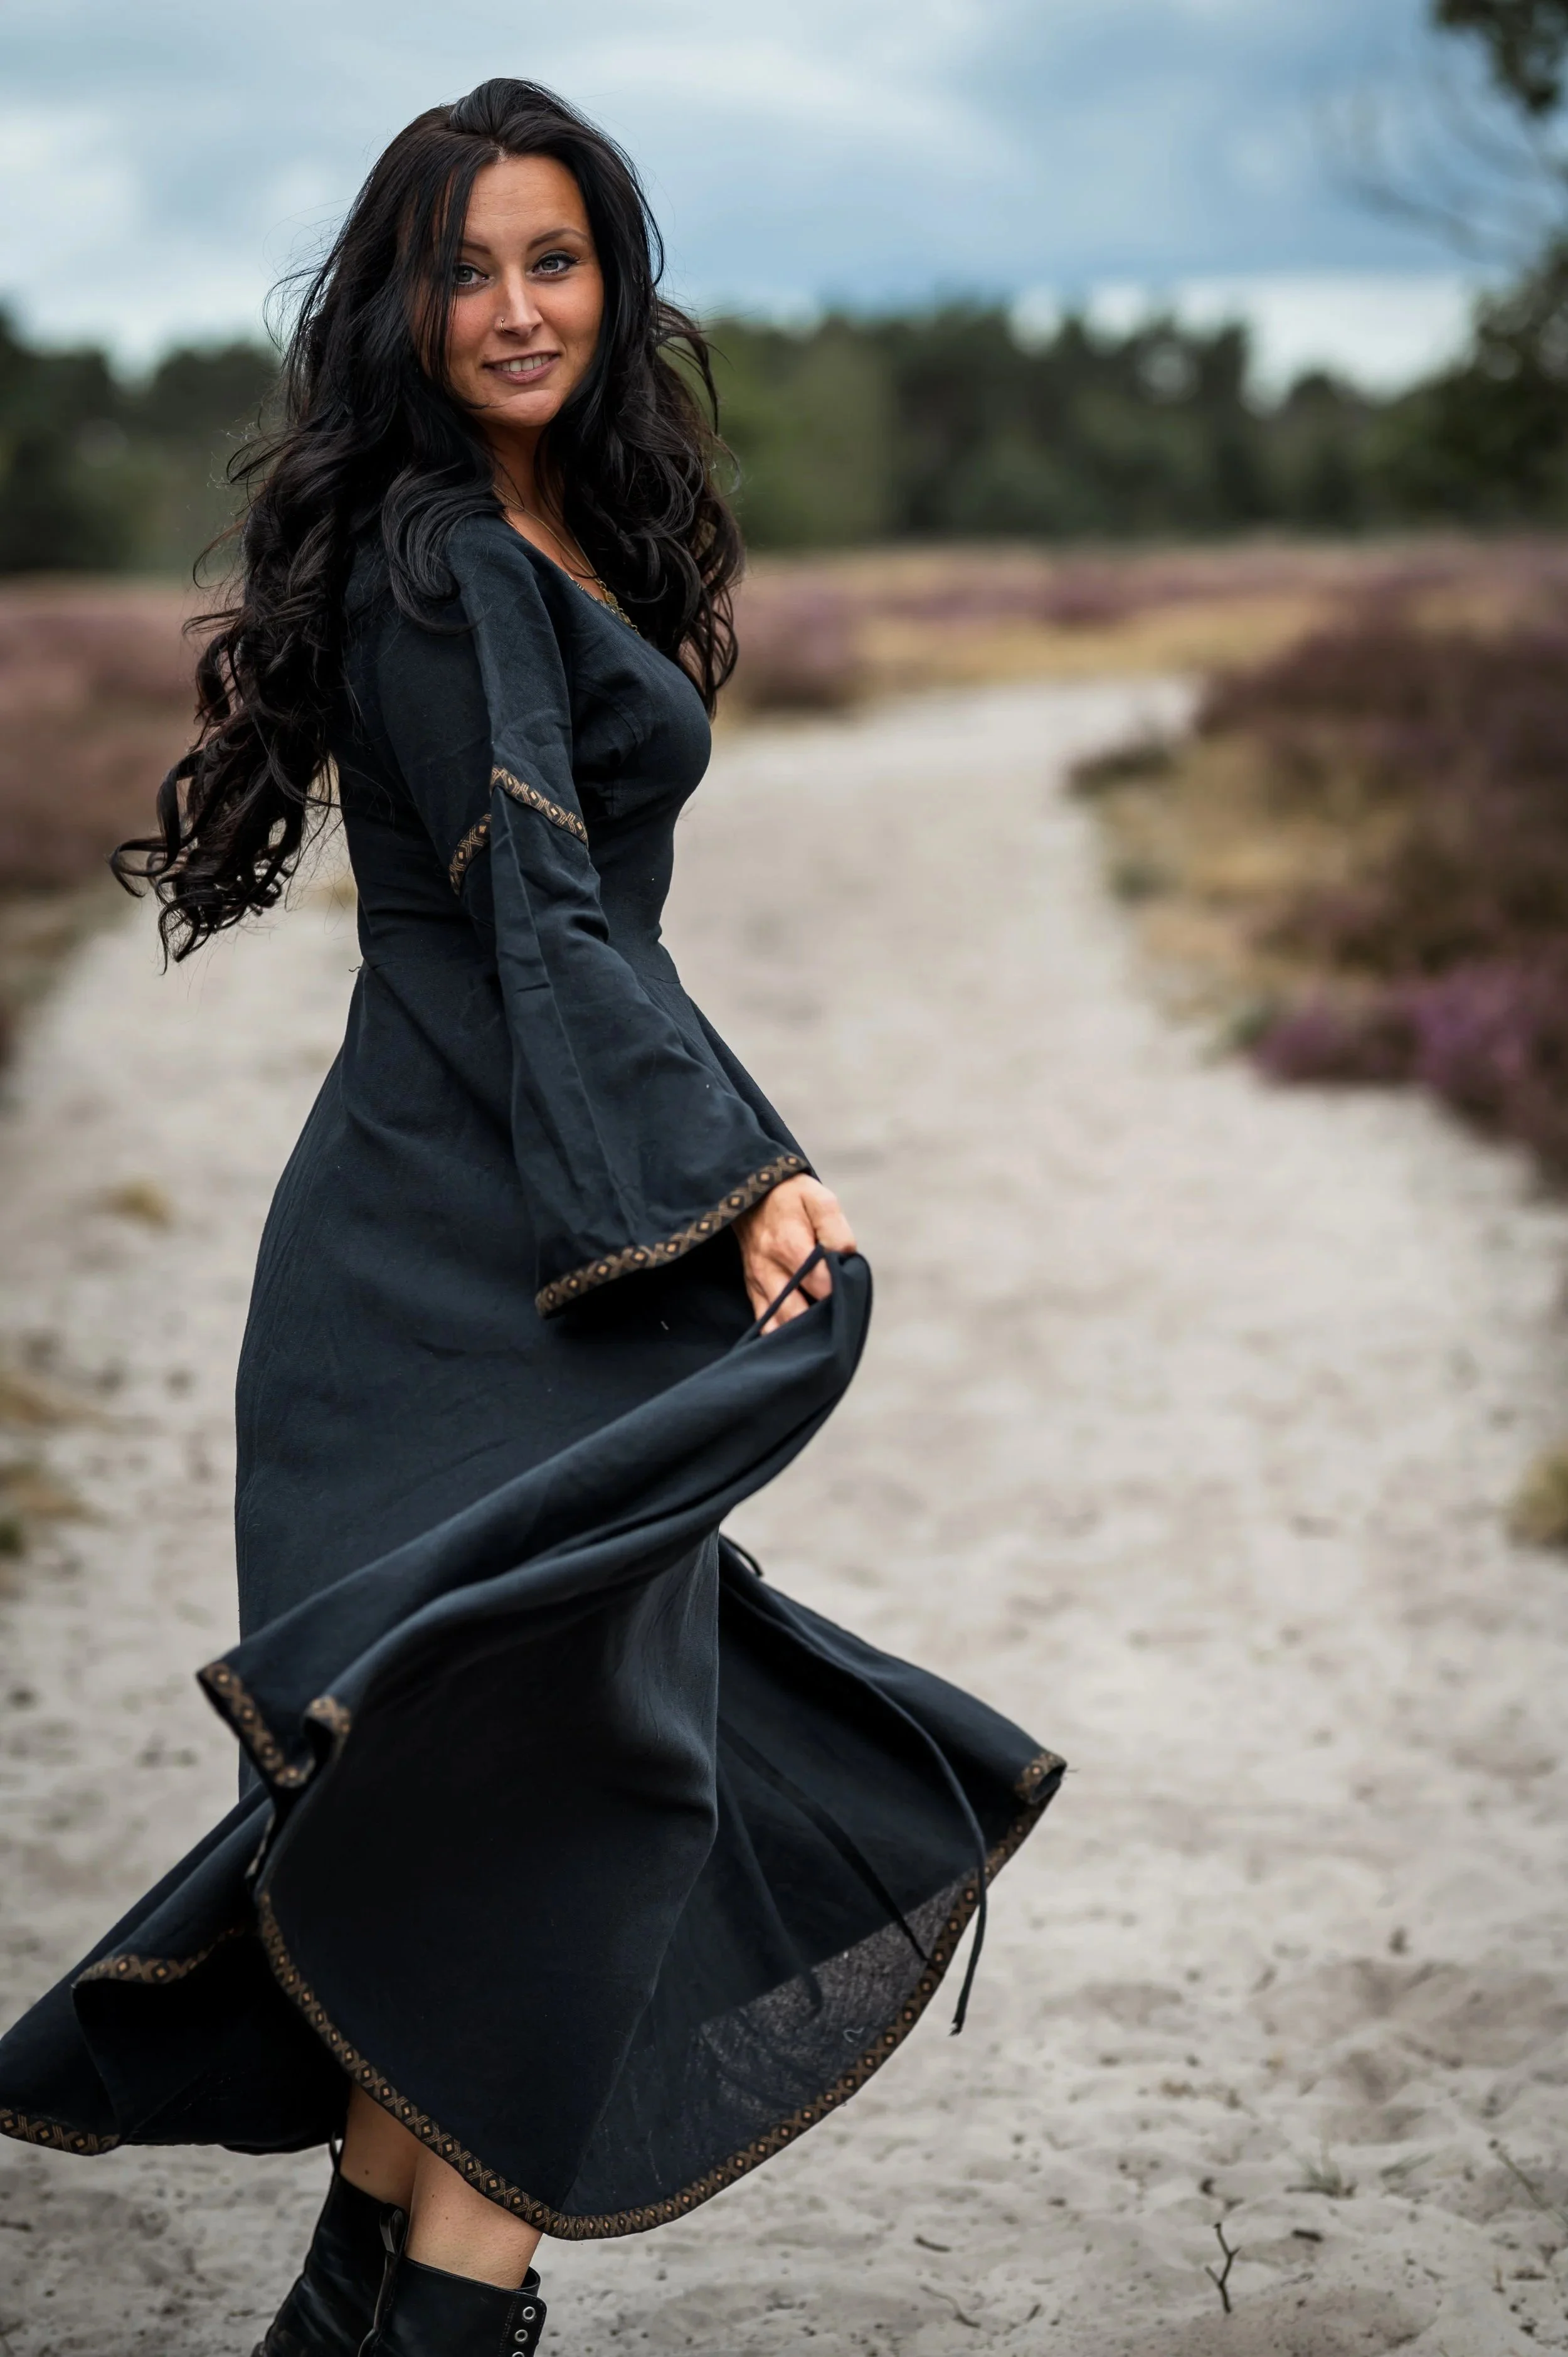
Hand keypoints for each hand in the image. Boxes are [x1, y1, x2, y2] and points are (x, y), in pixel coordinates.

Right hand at [733, 1174, 855, 1329]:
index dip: (839, 1291)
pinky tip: (798, 1338)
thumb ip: (836, 1230)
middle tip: (839, 1319)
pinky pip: (764, 1322)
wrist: (751, 1194)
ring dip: (800, 1333)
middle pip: (797, 1312)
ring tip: (821, 1334)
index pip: (820, 1283)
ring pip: (778, 1322)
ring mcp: (758, 1282)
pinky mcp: (752, 1289)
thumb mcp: (820, 1199)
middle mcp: (770, 1268)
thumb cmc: (792, 1198)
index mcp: (790, 1244)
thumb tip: (846, 1258)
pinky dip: (780, 1334)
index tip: (850, 1289)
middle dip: (821, 1321)